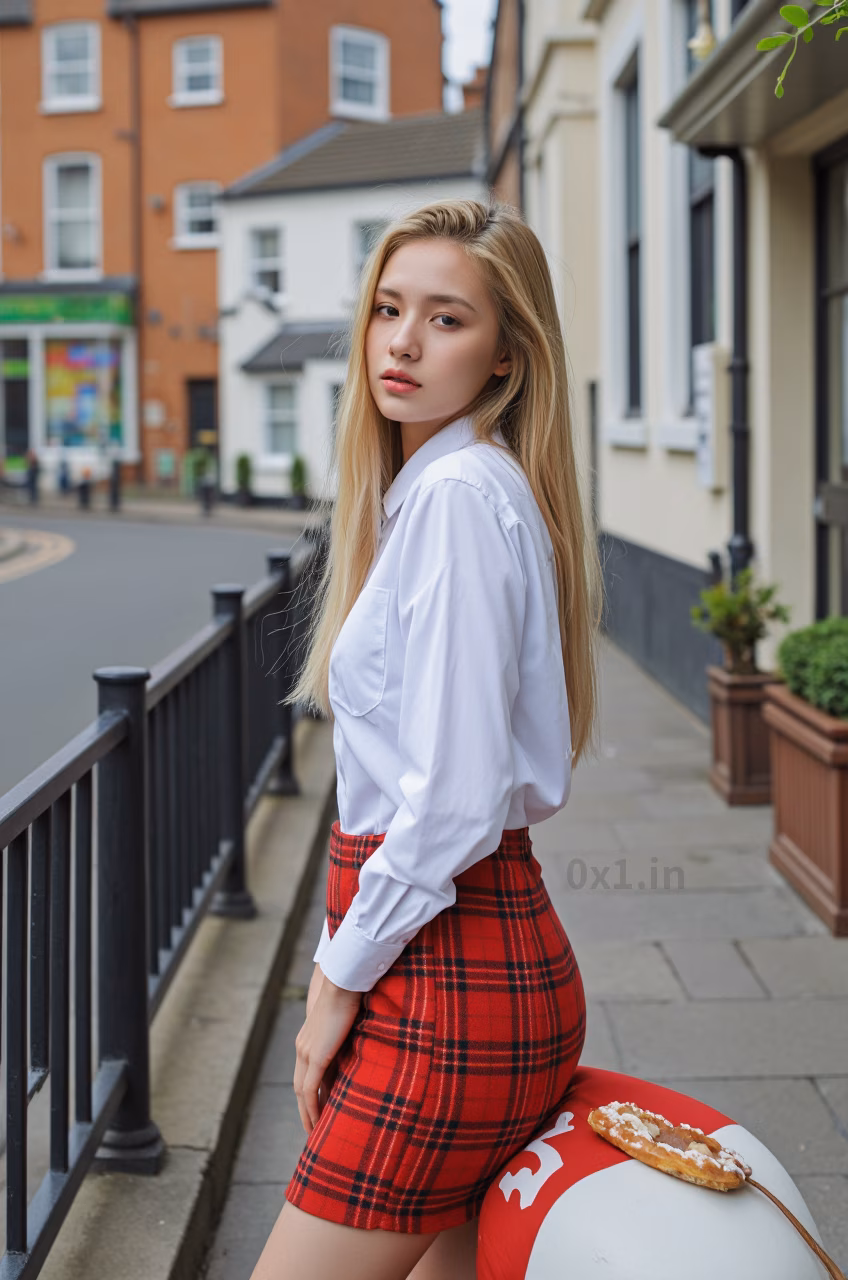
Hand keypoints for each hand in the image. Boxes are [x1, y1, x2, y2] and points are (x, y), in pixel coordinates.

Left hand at [294, 973, 361, 1133]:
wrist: (344, 983)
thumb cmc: (350, 996)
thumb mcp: (346, 1024)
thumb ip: (345, 1041)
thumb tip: (355, 1057)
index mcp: (308, 1039)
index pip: (305, 1073)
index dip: (310, 1093)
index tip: (318, 1108)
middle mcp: (302, 1047)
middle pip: (299, 1086)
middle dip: (306, 1108)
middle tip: (314, 1128)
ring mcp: (306, 1052)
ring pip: (302, 1092)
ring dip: (308, 1113)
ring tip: (315, 1132)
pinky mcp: (316, 1056)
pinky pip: (310, 1090)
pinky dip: (312, 1108)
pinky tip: (318, 1121)